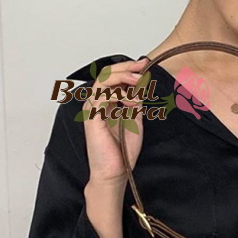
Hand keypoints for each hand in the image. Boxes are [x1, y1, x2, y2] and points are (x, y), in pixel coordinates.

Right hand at [82, 57, 150, 182]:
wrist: (115, 171)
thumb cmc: (122, 150)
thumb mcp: (135, 118)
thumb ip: (135, 101)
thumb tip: (141, 84)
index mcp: (106, 102)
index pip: (113, 77)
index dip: (129, 68)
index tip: (145, 65)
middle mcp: (97, 103)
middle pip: (106, 74)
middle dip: (126, 67)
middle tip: (143, 65)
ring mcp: (93, 109)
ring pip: (103, 81)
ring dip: (123, 76)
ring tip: (139, 79)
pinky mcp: (92, 117)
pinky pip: (102, 96)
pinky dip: (118, 92)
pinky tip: (132, 99)